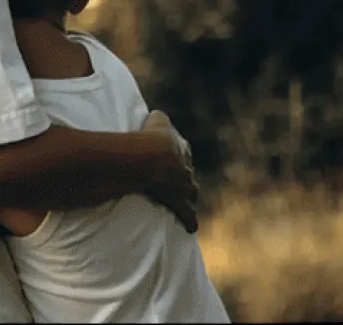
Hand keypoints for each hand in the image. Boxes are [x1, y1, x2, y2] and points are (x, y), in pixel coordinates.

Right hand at [141, 114, 197, 233]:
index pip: (183, 154)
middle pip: (189, 176)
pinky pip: (187, 214)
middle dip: (186, 180)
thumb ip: (157, 118)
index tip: (176, 164)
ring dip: (189, 199)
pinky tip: (191, 228)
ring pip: (191, 194)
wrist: (154, 156)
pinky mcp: (180, 202)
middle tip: (182, 186)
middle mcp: (186, 168)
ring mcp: (185, 186)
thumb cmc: (151, 136)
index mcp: (181, 149)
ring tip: (187, 204)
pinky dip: (189, 221)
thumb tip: (154, 114)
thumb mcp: (156, 119)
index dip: (179, 159)